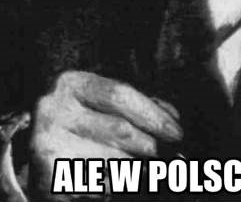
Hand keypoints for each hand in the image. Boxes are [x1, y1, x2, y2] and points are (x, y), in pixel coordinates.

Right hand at [29, 71, 181, 199]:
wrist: (36, 151)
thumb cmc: (78, 125)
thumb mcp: (100, 104)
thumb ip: (134, 106)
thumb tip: (171, 118)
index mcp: (71, 84)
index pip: (120, 94)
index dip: (152, 114)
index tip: (175, 131)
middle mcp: (55, 110)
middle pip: (120, 129)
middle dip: (149, 144)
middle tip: (163, 154)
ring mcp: (49, 143)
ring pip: (113, 160)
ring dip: (134, 166)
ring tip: (137, 165)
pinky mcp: (50, 176)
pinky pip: (99, 184)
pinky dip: (114, 184)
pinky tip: (112, 179)